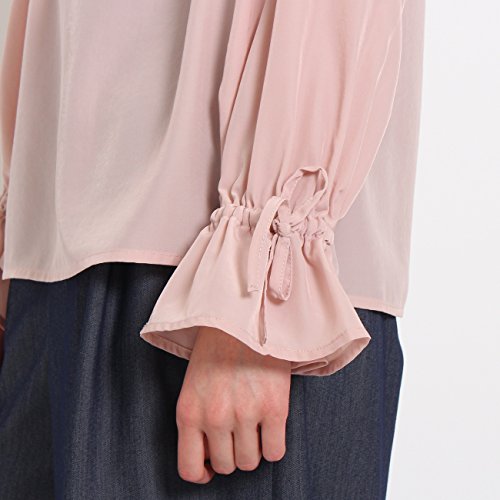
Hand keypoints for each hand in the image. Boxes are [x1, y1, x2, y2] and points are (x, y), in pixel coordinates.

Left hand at [176, 325, 291, 483]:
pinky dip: (273, 444)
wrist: (243, 316)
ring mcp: (245, 414)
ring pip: (250, 462)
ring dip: (253, 448)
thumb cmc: (216, 349)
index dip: (202, 472)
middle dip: (232, 453)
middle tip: (237, 432)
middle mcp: (215, 417)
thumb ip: (197, 421)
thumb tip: (208, 456)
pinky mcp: (274, 408)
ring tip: (254, 424)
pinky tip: (270, 425)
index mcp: (189, 412)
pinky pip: (275, 452)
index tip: (211, 466)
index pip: (189, 468)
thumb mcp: (193, 385)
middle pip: (226, 465)